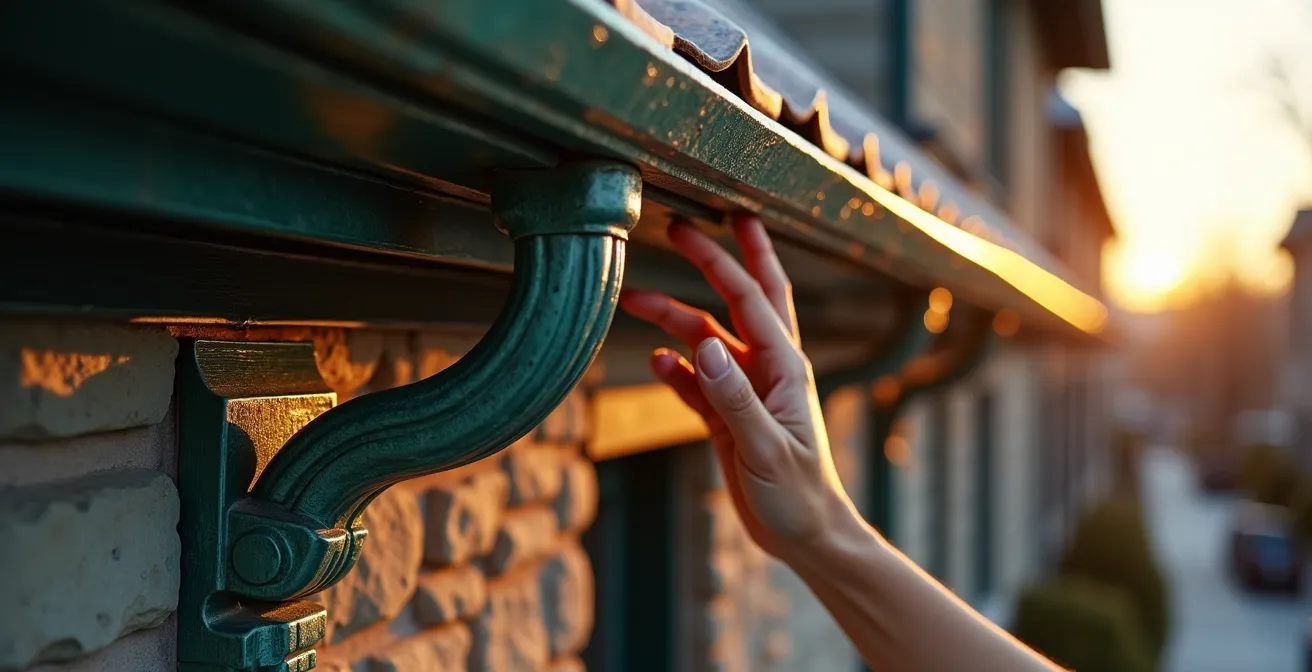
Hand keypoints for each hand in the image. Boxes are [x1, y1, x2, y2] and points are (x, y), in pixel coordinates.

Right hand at [620, 215, 861, 560]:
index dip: (723, 259)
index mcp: (785, 367)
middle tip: (682, 227)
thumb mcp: (767, 448)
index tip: (693, 227)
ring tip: (633, 301)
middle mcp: (767, 369)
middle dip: (715, 261)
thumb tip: (703, 344)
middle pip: (742, 300)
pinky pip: (696, 382)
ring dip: (673, 321)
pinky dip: (675, 369)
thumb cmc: (799, 495)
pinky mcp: (728, 416)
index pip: (751, 299)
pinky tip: (655, 362)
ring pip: (707, 339)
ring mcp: (746, 390)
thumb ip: (734, 397)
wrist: (805, 536)